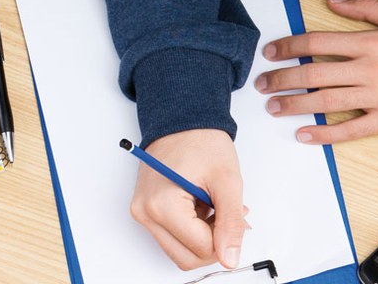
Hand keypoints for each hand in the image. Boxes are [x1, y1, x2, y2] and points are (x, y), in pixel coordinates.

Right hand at [130, 129, 246, 270]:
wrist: (182, 120)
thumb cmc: (201, 141)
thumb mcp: (227, 181)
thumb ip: (231, 223)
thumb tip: (230, 257)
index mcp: (162, 204)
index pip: (201, 249)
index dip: (225, 237)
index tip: (235, 215)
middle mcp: (145, 212)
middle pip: (186, 258)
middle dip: (213, 242)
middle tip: (226, 214)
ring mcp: (142, 212)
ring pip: (179, 251)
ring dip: (202, 237)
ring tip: (213, 207)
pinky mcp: (145, 211)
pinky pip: (171, 237)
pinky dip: (191, 229)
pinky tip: (201, 206)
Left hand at [255, 0, 377, 142]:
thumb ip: (366, 8)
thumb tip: (332, 1)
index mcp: (371, 41)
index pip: (317, 43)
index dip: (289, 47)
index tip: (270, 52)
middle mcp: (370, 70)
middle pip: (313, 74)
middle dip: (281, 79)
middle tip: (261, 84)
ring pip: (326, 103)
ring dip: (294, 106)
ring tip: (273, 108)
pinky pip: (351, 131)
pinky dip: (325, 135)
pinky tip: (305, 136)